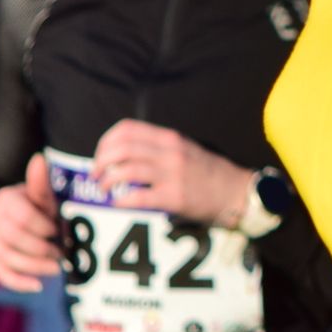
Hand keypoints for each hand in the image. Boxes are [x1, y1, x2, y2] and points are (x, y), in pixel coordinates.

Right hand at [0, 154, 61, 292]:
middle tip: (61, 254)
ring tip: (56, 268)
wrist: (13, 218)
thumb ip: (41, 183)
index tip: (58, 231)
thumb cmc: (36, 207)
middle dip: (41, 249)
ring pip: (7, 257)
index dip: (43, 228)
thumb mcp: (41, 196)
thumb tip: (40, 159)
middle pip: (14, 239)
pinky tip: (37, 286)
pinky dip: (19, 282)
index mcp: (5, 199)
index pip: (22, 217)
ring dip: (35, 266)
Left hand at [88, 119, 253, 225]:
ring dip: (108, 179)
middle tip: (95, 173)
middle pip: (122, 148)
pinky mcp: (174, 197)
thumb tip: (125, 156)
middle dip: (101, 160)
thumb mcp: (185, 150)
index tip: (100, 154)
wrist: (236, 192)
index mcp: (169, 138)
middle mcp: (169, 152)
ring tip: (104, 188)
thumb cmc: (209, 173)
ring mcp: (172, 174)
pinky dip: (122, 200)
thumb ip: (159, 149)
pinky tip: (118, 203)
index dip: (106, 141)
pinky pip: (139, 196)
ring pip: (126, 170)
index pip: (127, 129)